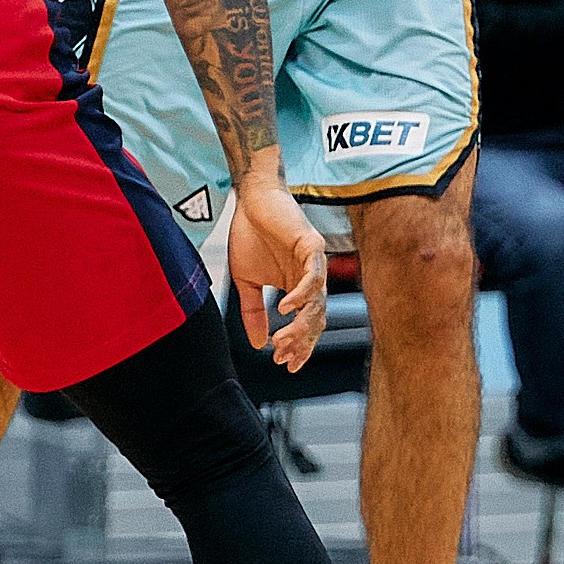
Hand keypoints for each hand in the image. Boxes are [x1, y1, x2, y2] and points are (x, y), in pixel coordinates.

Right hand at [228, 156, 327, 370]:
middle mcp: (310, 279)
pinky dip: (301, 294)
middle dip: (300, 341)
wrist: (250, 200)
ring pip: (317, 302)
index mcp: (297, 289)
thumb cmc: (250, 234)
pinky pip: (313, 276)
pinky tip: (285, 308)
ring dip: (300, 324)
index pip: (306, 325)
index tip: (285, 364)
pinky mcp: (312, 245)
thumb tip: (258, 344)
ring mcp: (314, 263)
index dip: (299, 346)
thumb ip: (253, 312)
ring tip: (282, 339)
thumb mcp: (246, 281)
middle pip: (315, 319)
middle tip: (283, 356)